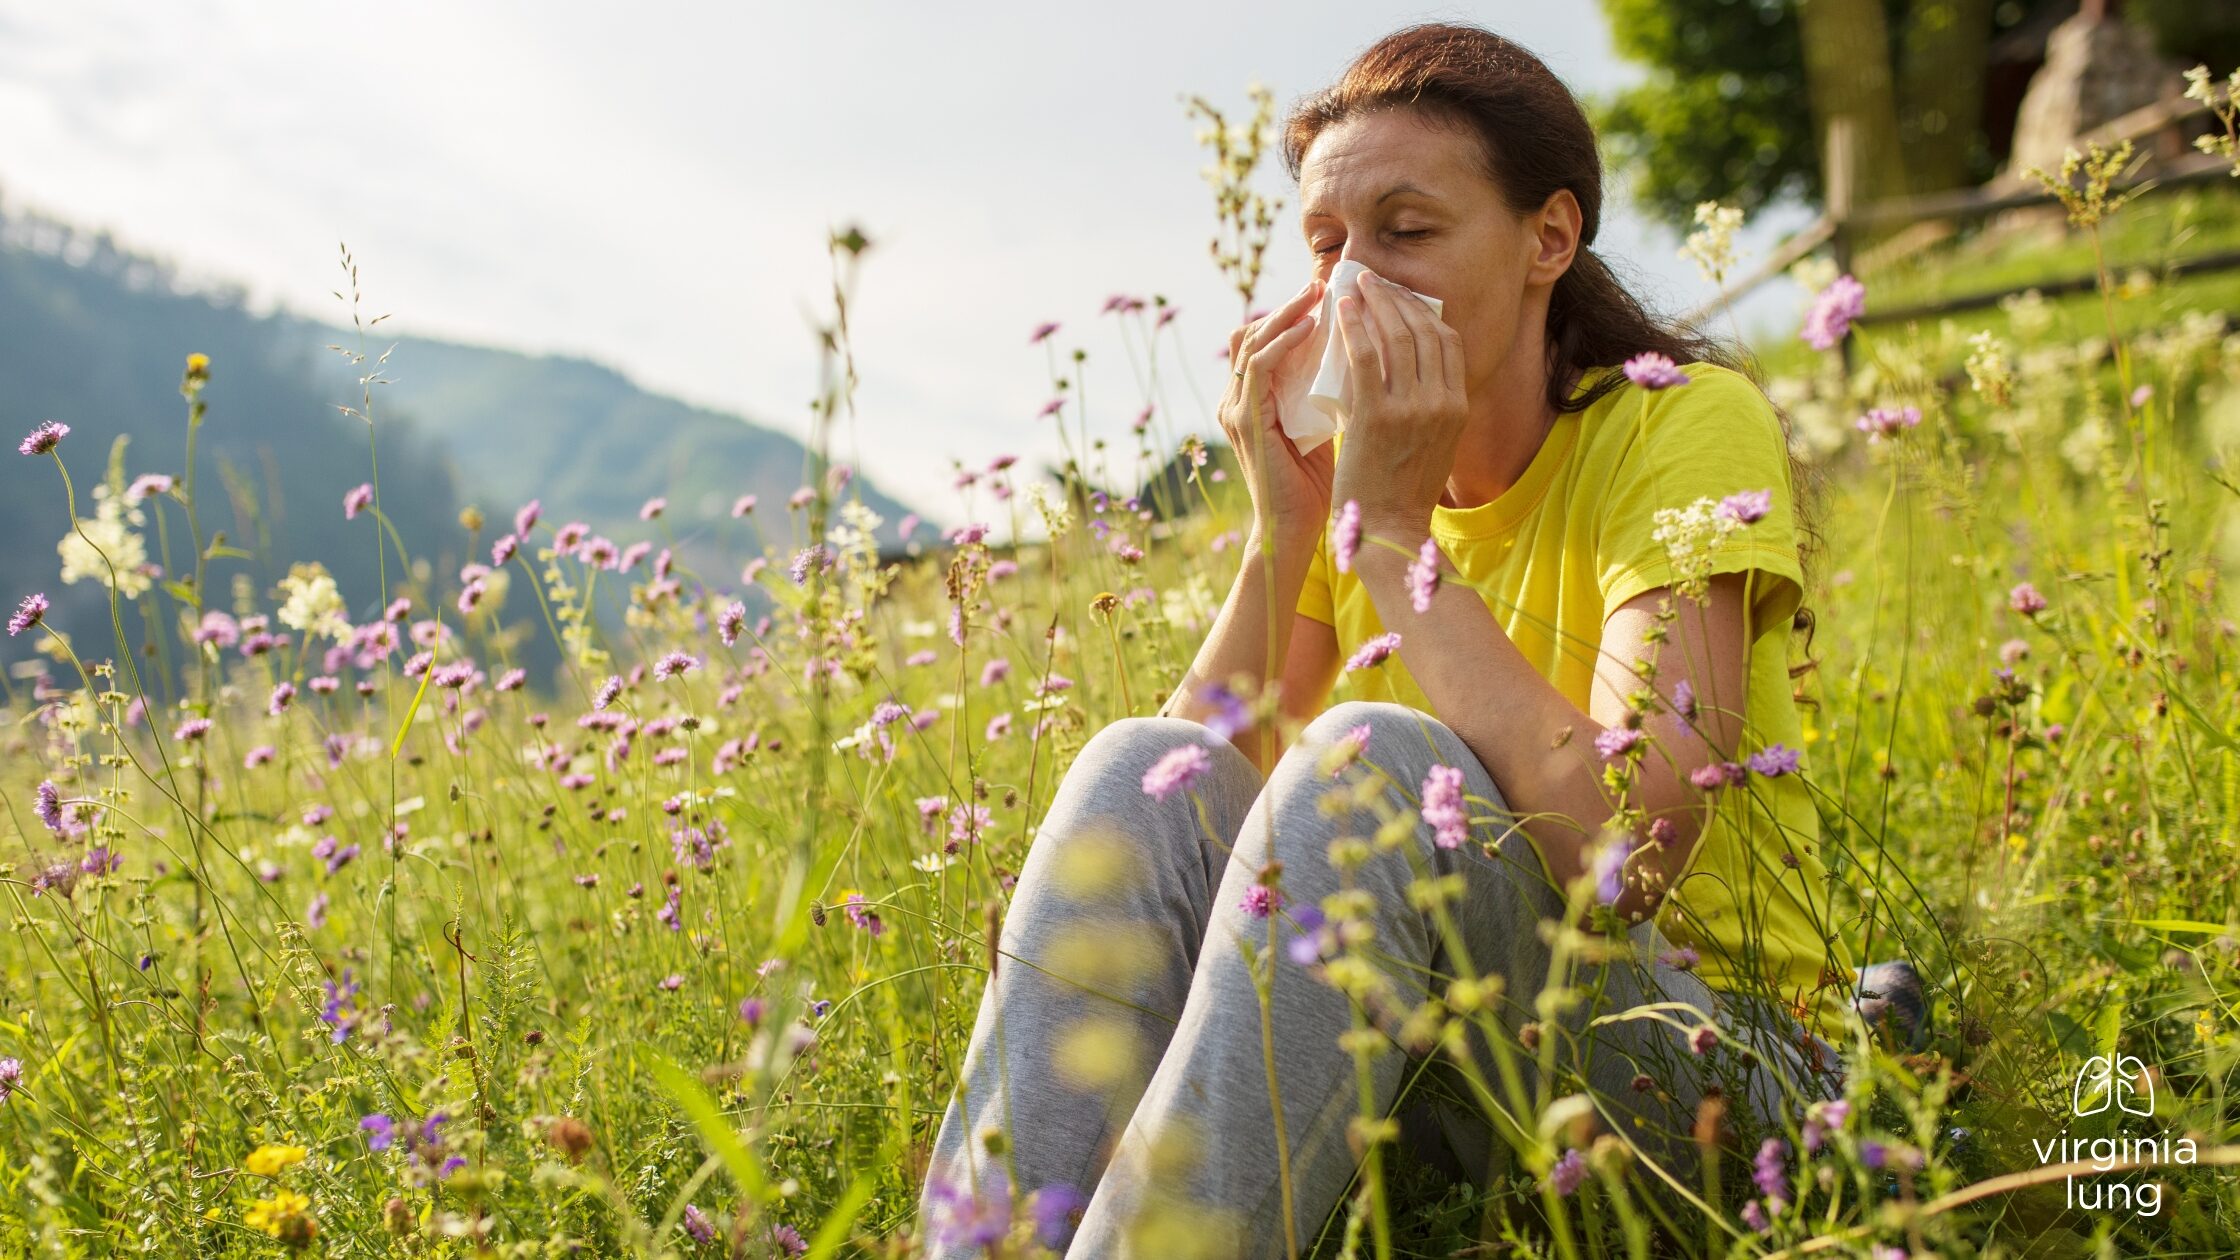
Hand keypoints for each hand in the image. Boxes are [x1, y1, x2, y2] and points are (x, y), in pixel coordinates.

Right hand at [1221, 278, 1334, 547]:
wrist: (1299, 531)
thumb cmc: (1322, 486)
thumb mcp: (1329, 427)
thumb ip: (1335, 394)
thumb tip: (1374, 358)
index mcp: (1256, 400)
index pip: (1267, 339)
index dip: (1295, 312)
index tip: (1336, 294)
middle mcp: (1238, 399)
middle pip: (1254, 329)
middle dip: (1292, 303)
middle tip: (1328, 281)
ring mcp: (1237, 409)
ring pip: (1253, 338)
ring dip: (1288, 310)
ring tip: (1321, 292)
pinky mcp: (1244, 421)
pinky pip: (1259, 365)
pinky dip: (1283, 340)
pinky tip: (1312, 326)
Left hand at [1328, 271, 1468, 542]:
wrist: (1386, 530)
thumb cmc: (1401, 490)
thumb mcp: (1433, 443)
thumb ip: (1428, 406)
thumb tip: (1407, 369)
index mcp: (1458, 407)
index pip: (1447, 342)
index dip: (1423, 312)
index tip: (1399, 297)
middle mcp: (1441, 403)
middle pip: (1424, 330)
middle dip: (1397, 298)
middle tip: (1372, 281)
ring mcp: (1411, 409)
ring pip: (1396, 336)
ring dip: (1375, 303)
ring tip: (1355, 286)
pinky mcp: (1377, 416)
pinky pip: (1365, 356)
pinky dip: (1354, 326)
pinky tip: (1342, 310)